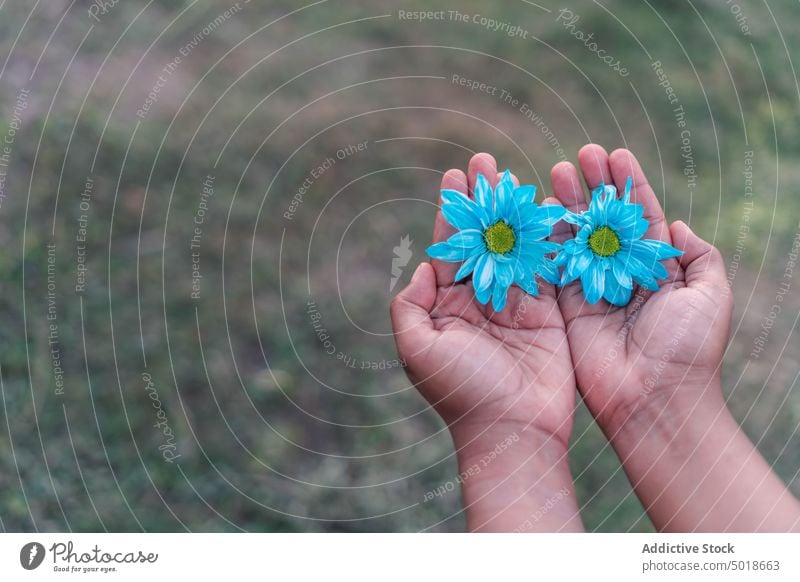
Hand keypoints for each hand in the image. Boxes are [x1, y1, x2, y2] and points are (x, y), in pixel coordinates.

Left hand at [390, 153, 581, 530]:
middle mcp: (482, 297)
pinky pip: (550, 266)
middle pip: (484, 237)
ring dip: (517, 210)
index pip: (451, 246)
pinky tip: (551, 205)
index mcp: (449, 303)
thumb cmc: (461, 392)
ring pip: (517, 245)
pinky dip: (550, 237)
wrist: (513, 431)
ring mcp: (517, 303)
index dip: (453, 210)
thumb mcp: (417, 350)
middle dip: (485, 200)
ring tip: (517, 175)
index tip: (457, 176)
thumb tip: (422, 267)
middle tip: (486, 161)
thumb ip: (411, 306)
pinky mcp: (550, 311)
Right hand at [549, 145, 731, 432]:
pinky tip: (538, 211)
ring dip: (566, 204)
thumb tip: (678, 225)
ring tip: (555, 173)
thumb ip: (700, 257)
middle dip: (593, 187)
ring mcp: (592, 289)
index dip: (629, 186)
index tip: (615, 156)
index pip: (642, 217)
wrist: (653, 398)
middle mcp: (622, 274)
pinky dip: (546, 239)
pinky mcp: (566, 307)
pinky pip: (554, 266)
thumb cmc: (688, 348)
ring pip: (576, 237)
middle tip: (580, 156)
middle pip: (605, 220)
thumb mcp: (712, 295)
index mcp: (658, 269)